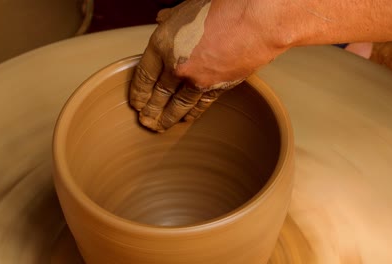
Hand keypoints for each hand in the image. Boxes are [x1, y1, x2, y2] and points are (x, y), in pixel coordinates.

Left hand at [129, 0, 288, 131]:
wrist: (256, 20)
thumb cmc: (222, 7)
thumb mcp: (186, 7)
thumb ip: (170, 17)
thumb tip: (161, 18)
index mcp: (163, 44)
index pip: (144, 75)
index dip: (137, 92)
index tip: (135, 103)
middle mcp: (176, 66)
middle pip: (158, 95)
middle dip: (150, 111)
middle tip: (145, 122)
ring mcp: (197, 80)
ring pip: (177, 105)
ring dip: (168, 118)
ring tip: (161, 127)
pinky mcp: (217, 87)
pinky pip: (200, 105)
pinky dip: (192, 113)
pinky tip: (186, 119)